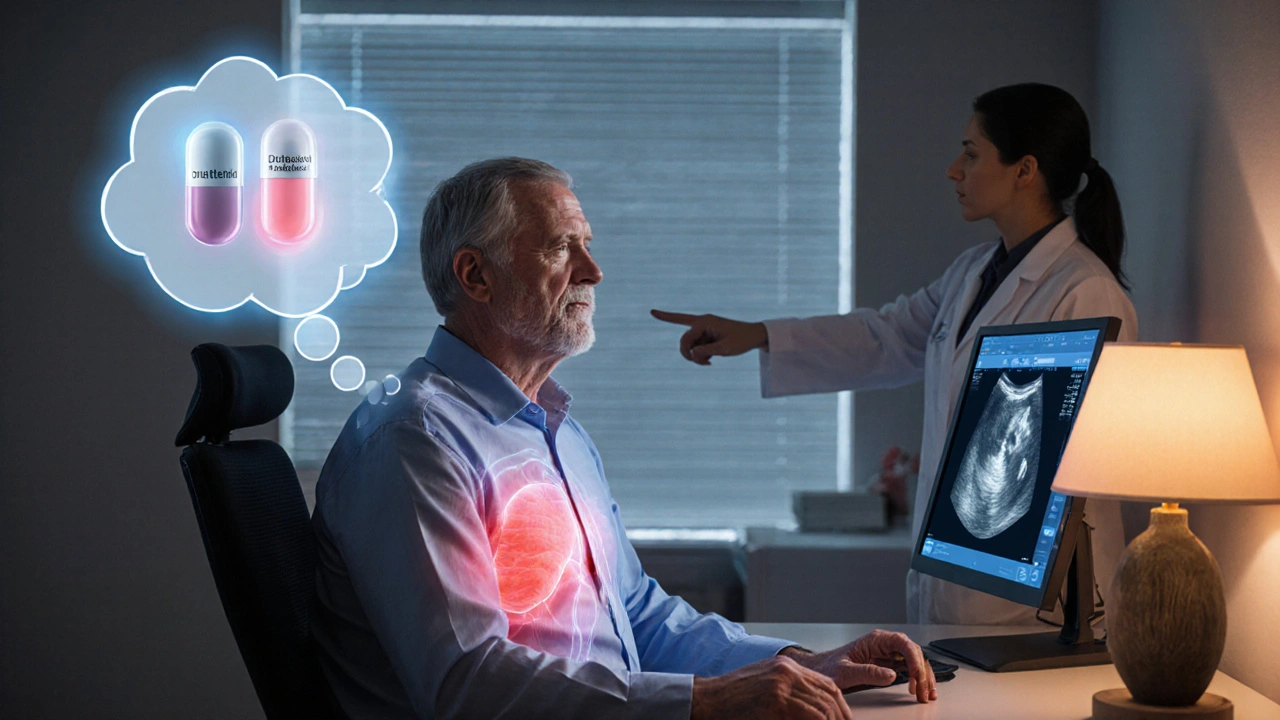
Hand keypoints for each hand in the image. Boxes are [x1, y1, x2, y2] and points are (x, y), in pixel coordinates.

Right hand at [649, 309, 767, 364]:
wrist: (754, 337)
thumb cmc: (742, 340)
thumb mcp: (726, 348)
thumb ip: (707, 351)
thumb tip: (692, 353)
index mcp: (705, 322)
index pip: (682, 322)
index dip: (665, 317)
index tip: (651, 312)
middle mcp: (702, 324)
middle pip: (685, 340)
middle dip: (689, 354)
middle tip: (703, 364)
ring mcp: (704, 330)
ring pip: (691, 346)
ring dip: (697, 357)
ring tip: (711, 362)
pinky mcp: (707, 337)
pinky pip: (697, 348)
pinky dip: (701, 356)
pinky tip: (711, 360)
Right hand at [690, 656, 851, 719]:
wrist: (707, 698)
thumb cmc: (731, 695)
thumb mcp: (763, 682)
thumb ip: (787, 689)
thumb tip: (811, 708)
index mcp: (786, 666)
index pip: (827, 685)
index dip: (841, 707)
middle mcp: (787, 671)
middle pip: (829, 696)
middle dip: (841, 718)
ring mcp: (782, 686)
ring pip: (823, 709)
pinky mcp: (776, 702)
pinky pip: (809, 717)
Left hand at [782, 630, 937, 703]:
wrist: (820, 669)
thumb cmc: (828, 667)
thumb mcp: (845, 671)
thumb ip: (868, 672)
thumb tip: (892, 675)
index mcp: (875, 639)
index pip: (903, 644)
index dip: (914, 660)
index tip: (916, 677)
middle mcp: (883, 644)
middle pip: (913, 652)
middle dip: (922, 672)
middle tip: (923, 693)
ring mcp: (886, 653)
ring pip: (914, 660)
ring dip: (923, 677)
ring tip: (927, 695)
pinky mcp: (886, 663)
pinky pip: (908, 669)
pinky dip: (917, 679)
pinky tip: (922, 690)